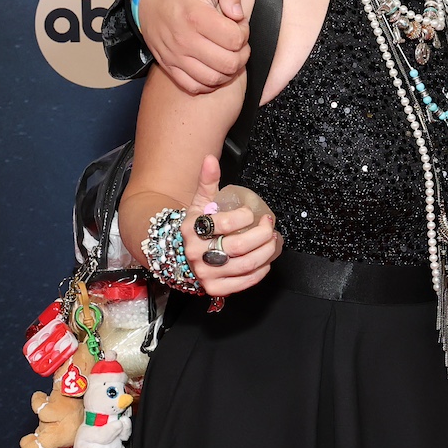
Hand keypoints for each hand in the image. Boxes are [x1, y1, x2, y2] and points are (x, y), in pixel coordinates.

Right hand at [140, 0, 248, 94]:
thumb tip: (238, 13)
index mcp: (196, 16)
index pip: (235, 39)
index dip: (244, 32)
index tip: (238, 23)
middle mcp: (184, 40)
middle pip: (228, 63)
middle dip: (241, 53)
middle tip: (236, 40)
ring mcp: (175, 56)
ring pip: (214, 79)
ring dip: (229, 70)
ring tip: (228, 53)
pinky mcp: (168, 65)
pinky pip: (194, 86)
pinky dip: (209, 82)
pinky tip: (213, 66)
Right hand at [184, 156, 281, 296]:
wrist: (175, 255)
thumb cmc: (194, 227)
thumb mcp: (198, 203)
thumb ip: (207, 181)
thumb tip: (210, 159)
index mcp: (192, 230)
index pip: (226, 223)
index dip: (246, 216)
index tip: (253, 213)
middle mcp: (197, 253)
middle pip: (240, 246)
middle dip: (262, 234)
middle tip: (269, 226)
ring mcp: (205, 273)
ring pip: (246, 264)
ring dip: (267, 252)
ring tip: (272, 241)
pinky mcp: (214, 288)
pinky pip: (244, 282)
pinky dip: (260, 271)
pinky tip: (265, 261)